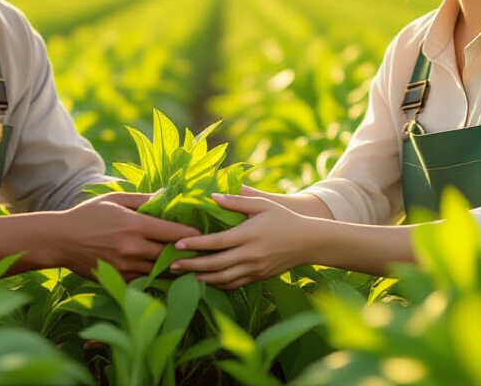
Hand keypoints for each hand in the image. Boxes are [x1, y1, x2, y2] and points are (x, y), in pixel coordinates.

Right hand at [48, 191, 199, 279]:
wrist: (60, 240)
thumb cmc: (88, 215)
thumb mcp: (115, 199)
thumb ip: (144, 199)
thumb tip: (168, 195)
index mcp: (134, 225)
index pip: (174, 233)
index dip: (193, 235)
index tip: (202, 234)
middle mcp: (133, 248)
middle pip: (172, 255)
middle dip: (188, 253)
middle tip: (202, 250)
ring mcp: (126, 267)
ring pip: (161, 272)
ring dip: (176, 268)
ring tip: (190, 264)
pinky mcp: (119, 280)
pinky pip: (146, 281)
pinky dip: (157, 277)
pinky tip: (165, 274)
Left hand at [168, 194, 318, 289]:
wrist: (308, 242)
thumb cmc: (283, 219)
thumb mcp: (262, 204)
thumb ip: (236, 201)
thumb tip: (212, 196)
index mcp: (248, 235)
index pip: (216, 242)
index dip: (195, 244)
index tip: (177, 244)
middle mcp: (250, 255)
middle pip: (215, 264)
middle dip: (192, 266)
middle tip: (172, 265)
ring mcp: (254, 269)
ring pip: (223, 278)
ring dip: (202, 278)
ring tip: (184, 276)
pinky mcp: (258, 277)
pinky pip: (234, 284)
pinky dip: (218, 284)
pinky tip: (206, 281)